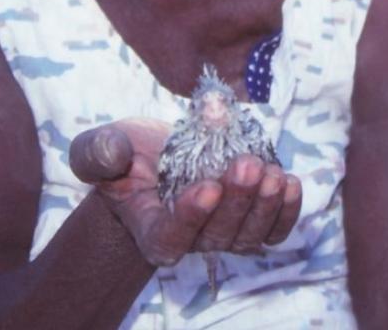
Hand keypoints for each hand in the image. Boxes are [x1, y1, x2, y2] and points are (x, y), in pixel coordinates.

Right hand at [69, 119, 302, 265]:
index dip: (191, 217)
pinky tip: (289, 182)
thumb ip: (98, 153)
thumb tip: (114, 153)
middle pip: (219, 235)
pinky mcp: (251, 220)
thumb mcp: (101, 148)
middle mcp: (191, 239)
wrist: (157, 161)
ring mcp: (225, 232)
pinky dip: (287, 211)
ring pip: (251, 235)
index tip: (207, 187)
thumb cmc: (126, 158)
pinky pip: (274, 229)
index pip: (172, 238)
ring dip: (265, 205)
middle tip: (246, 163)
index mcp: (152, 230)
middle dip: (237, 200)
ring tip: (270, 172)